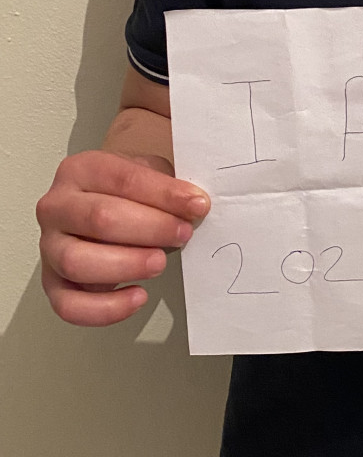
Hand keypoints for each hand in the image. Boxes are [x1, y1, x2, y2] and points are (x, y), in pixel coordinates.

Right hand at [36, 150, 209, 326]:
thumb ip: (169, 188)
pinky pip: (69, 305)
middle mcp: (56, 206)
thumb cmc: (127, 192)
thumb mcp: (149, 175)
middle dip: (149, 229)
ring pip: (77, 262)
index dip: (163, 194)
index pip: (122, 179)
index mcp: (81, 169)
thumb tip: (195, 206)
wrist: (102, 205)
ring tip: (160, 263)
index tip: (197, 205)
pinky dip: (105, 308)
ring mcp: (49, 246)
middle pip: (99, 218)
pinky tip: (138, 296)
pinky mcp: (51, 283)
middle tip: (183, 234)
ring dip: (126, 265)